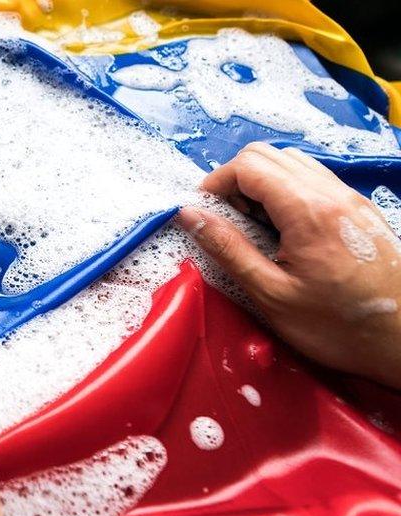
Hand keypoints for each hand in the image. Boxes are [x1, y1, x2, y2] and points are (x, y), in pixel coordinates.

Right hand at [177, 142, 400, 386]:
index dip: (216, 182)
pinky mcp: (358, 210)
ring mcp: (350, 199)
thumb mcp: (271, 294)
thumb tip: (190, 215)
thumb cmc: (338, 328)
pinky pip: (313, 179)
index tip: (201, 210)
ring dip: (261, 183)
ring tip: (251, 224)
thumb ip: (228, 249)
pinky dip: (285, 191)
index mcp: (309, 212)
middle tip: (224, 218)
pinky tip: (280, 229)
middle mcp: (333, 194)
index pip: (249, 166)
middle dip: (235, 179)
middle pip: (269, 155)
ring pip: (292, 162)